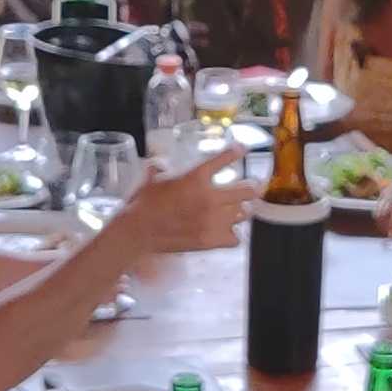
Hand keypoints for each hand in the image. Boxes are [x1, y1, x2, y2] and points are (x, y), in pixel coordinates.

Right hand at [116, 143, 253, 253]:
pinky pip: (236, 238)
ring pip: (243, 214)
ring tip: (239, 210)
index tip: (242, 149)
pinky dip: (234, 235)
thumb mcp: (153, 178)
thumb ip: (162, 167)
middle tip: (253, 188)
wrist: (138, 231)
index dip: (235, 152)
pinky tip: (228, 231)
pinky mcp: (211, 240)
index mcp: (196, 177)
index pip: (223, 159)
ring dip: (241, 211)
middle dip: (252, 188)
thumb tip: (160, 163)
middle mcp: (209, 197)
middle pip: (247, 191)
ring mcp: (213, 220)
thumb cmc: (144, 203)